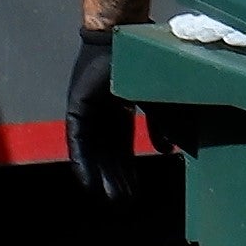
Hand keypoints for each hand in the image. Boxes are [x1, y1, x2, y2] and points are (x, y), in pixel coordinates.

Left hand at [65, 25, 149, 200]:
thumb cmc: (145, 65)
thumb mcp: (159, 103)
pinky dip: (82, 162)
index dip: (127, 171)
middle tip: (122, 203)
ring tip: (109, 198)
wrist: (128, 42)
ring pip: (93, 152)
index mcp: (121, 110)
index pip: (122, 149)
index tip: (133, 194)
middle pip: (108, 154)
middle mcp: (103, 114)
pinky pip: (77, 141)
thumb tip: (168, 152)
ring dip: (100, 176)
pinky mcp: (77, 109)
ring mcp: (88, 111)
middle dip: (116, 179)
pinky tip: (87, 182)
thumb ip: (163, 126)